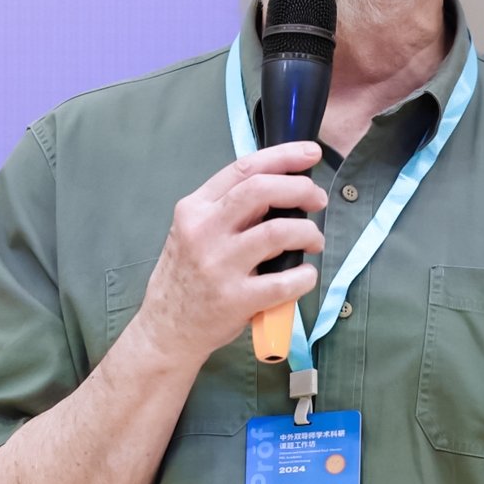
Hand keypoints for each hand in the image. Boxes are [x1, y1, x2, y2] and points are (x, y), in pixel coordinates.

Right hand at [130, 142, 326, 366]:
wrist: (166, 330)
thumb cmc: (186, 277)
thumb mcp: (192, 232)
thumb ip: (226, 209)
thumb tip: (280, 187)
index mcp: (194, 209)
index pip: (243, 169)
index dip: (283, 156)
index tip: (310, 154)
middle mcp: (203, 232)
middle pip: (262, 191)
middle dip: (300, 189)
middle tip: (318, 199)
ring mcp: (219, 266)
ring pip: (279, 232)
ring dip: (308, 232)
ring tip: (313, 241)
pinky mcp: (236, 299)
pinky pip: (286, 281)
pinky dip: (305, 275)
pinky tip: (304, 275)